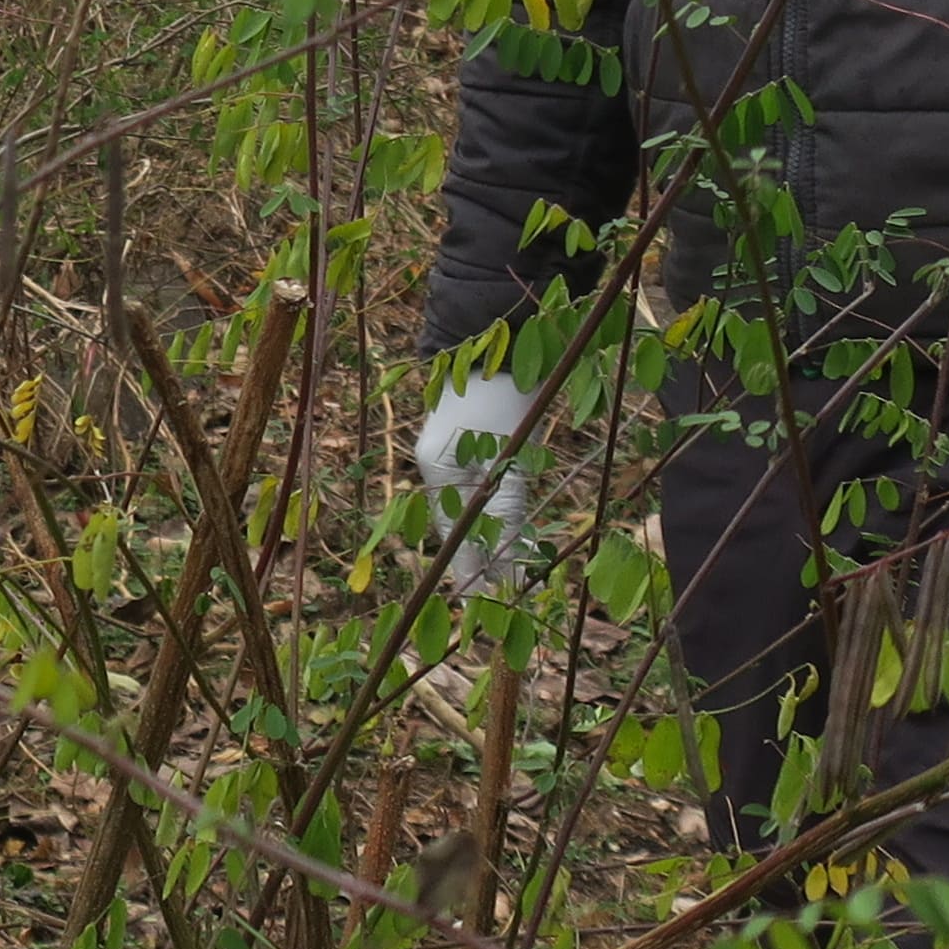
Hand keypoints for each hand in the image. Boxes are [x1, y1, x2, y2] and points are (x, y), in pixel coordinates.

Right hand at [411, 369, 536, 586]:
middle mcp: (438, 466)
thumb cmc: (504, 398)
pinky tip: (509, 529)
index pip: (453, 537)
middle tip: (503, 596)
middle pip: (459, 525)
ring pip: (470, 509)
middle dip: (481, 561)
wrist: (502, 341)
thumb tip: (506, 571)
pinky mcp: (470, 442)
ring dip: (491, 539)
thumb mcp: (508, 460)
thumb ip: (506, 513)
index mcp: (438, 471)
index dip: (471, 573)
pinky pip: (479, 489)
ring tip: (510, 573)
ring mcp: (452, 452)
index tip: (485, 607)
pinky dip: (494, 512)